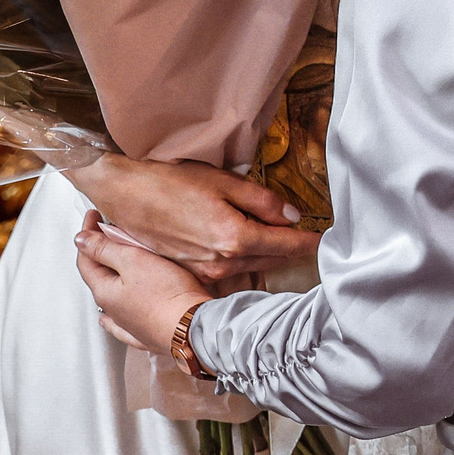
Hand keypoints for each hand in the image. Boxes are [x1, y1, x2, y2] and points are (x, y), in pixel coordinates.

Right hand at [68, 153, 320, 283]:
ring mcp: (207, 272)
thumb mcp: (224, 182)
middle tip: (313, 240)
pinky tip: (249, 246)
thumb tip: (294, 217)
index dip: (310, 242)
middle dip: (293, 250)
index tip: (327, 240)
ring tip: (285, 241)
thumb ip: (263, 201)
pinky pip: (231, 269)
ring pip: (253, 265)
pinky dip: (246, 260)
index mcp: (235, 238)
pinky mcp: (194, 272)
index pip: (287, 245)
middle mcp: (224, 262)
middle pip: (273, 259)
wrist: (126, 195)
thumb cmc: (171, 183)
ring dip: (270, 255)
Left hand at [75, 210, 212, 355]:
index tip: (94, 215)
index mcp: (105, 292)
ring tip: (118, 264)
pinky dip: (116, 316)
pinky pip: (126, 322)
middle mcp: (113, 310)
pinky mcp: (148, 333)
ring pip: (113, 297)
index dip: (87, 235)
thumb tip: (80, 241)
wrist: (193, 327)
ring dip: (113, 278)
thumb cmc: (167, 294)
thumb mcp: (133, 261)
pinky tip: (110, 319)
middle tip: (107, 233)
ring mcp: (130, 324)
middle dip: (100, 253)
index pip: (86, 259)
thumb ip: (104, 249)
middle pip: (99, 277)